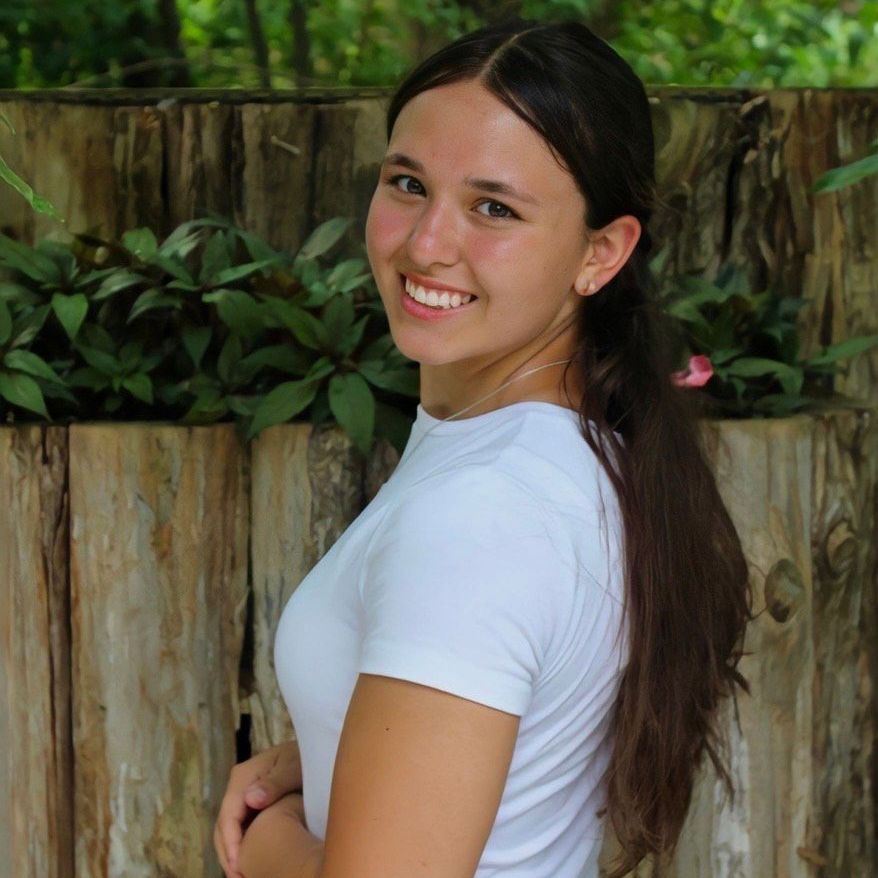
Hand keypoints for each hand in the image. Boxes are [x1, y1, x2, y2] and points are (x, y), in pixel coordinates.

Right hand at [214, 740, 303, 877]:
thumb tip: (251, 799)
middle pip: (224, 826)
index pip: (228, 815)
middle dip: (228, 854)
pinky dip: (241, 848)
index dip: (231, 842)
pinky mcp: (250, 806)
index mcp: (243, 776)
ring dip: (232, 854)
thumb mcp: (294, 767)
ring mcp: (243, 797)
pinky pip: (240, 830)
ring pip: (229, 831)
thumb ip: (275, 782)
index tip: (238, 865)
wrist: (313, 751)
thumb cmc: (305, 757)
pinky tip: (249, 865)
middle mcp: (238, 787)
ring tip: (241, 876)